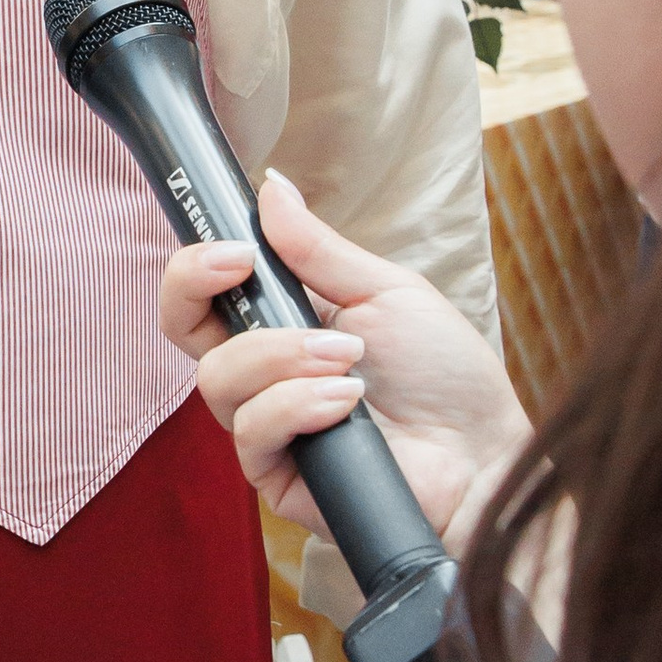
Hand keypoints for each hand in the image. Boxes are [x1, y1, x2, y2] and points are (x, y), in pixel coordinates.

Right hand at [159, 172, 528, 558]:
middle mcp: (262, 372)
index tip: (235, 248)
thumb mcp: (384, 291)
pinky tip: (346, 404)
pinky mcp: (276, 474)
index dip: (195, 265)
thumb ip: (317, 248)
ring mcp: (265, 423)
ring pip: (217, 378)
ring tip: (349, 359)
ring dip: (282, 356)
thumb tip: (271, 188)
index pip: (202, 292)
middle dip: (201, 289)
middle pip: (180, 328)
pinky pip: (252, 430)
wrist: (482, 452)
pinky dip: (297, 405)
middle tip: (246, 271)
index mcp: (281, 321)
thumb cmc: (444, 374)